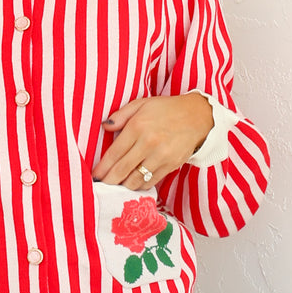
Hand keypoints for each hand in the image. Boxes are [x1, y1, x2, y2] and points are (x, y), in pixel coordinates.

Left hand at [92, 93, 213, 189]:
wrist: (197, 116)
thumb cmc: (165, 109)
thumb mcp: (141, 104)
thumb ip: (120, 115)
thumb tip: (104, 126)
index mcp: (137, 127)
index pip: (114, 153)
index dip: (102, 168)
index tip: (94, 176)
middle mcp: (148, 143)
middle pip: (122, 169)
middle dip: (108, 181)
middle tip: (100, 187)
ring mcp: (161, 156)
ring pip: (136, 179)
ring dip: (122, 186)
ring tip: (114, 188)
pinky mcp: (171, 165)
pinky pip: (151, 182)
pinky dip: (139, 186)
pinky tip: (131, 185)